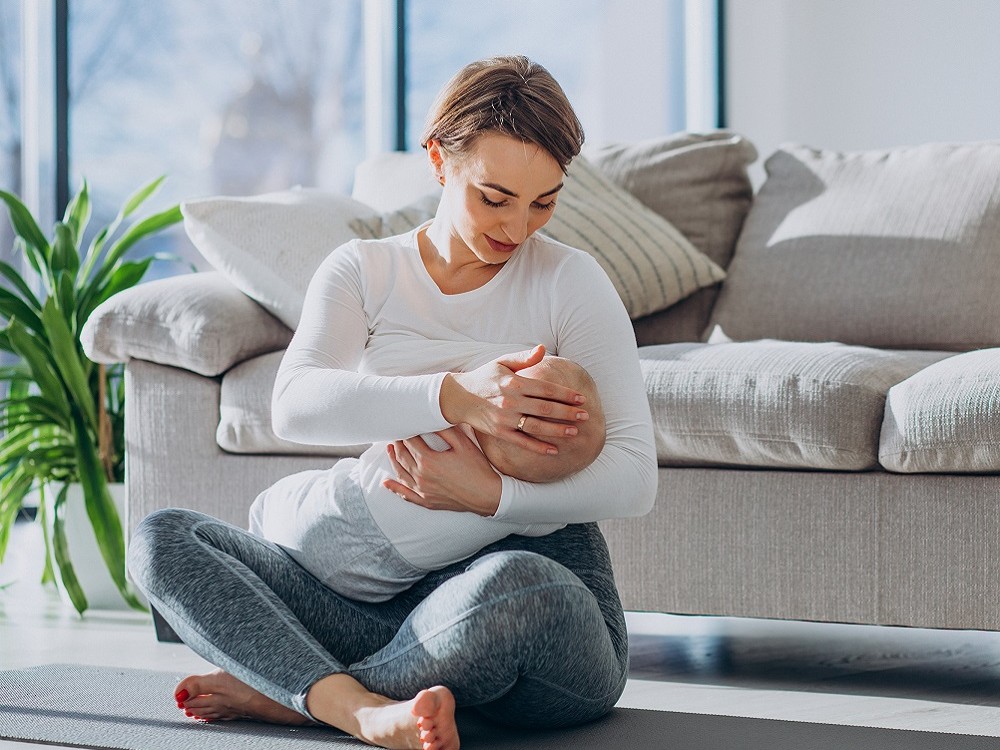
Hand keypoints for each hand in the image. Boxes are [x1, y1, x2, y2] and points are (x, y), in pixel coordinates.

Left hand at [383, 427, 502, 515]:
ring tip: (390, 450)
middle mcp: (421, 476)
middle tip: (397, 434)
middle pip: (402, 456)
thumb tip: (433, 420)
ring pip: (401, 473)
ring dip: (393, 460)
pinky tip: (386, 482)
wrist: (487, 495)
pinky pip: (405, 494)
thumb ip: (446, 431)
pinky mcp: (426, 501)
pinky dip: (394, 488)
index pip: (410, 442)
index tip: (405, 424)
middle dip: (398, 444)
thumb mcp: (463, 444)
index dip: (407, 432)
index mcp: (428, 460)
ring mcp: (422, 490)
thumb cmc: (477, 469)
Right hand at [439, 344, 587, 454]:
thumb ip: (524, 358)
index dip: (566, 394)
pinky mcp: (499, 432)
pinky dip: (538, 447)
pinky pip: (522, 442)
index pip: (546, 389)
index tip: (581, 399)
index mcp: (514, 382)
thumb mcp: (502, 363)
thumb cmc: (485, 377)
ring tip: (575, 432)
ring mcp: (504, 419)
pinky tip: (554, 450)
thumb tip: (543, 348)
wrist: (458, 397)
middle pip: (545, 408)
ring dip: (557, 430)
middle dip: (568, 412)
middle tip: (586, 415)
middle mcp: (510, 401)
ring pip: (536, 427)